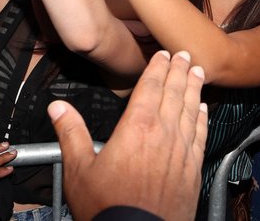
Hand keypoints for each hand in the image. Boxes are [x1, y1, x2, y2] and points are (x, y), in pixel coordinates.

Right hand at [48, 51, 207, 220]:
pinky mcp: (192, 167)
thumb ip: (71, 134)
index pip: (150, 87)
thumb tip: (57, 108)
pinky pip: (200, 134)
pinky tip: (202, 109)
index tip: (163, 54)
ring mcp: (181, 149)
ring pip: (190, 109)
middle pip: (174, 93)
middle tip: (185, 54)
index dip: (157, 68)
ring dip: (194, 88)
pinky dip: (202, 118)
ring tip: (198, 72)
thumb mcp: (79, 170)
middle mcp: (163, 133)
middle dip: (180, 70)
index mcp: (136, 127)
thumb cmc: (107, 207)